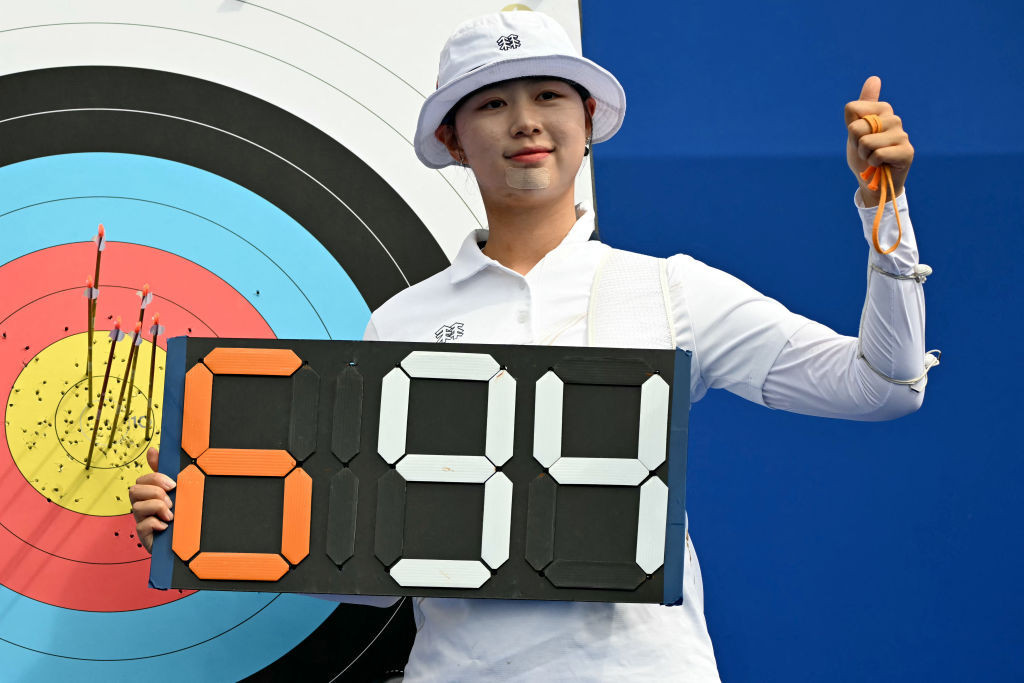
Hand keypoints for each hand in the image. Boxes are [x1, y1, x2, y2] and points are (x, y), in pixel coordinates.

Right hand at [129, 447, 174, 553]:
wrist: (187, 539)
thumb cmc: (181, 513)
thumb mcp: (176, 490)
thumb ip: (164, 472)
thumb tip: (152, 450)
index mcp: (149, 494)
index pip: (143, 479)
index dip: (156, 479)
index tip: (172, 485)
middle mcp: (142, 506)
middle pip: (134, 490)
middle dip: (155, 493)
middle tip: (170, 502)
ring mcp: (141, 521)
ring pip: (137, 507)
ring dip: (158, 508)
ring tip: (170, 516)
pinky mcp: (144, 536)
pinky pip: (143, 525)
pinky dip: (157, 524)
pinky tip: (166, 527)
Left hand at [845, 76, 913, 204]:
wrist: (873, 182)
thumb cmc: (863, 155)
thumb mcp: (855, 131)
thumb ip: (860, 107)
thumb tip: (874, 78)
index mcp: (882, 109)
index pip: (851, 109)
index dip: (850, 128)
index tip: (858, 137)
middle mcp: (894, 118)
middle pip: (856, 127)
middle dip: (856, 144)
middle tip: (867, 151)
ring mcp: (902, 134)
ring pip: (866, 142)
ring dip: (865, 156)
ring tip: (874, 158)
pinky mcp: (907, 151)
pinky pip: (878, 154)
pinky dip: (874, 163)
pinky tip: (882, 165)